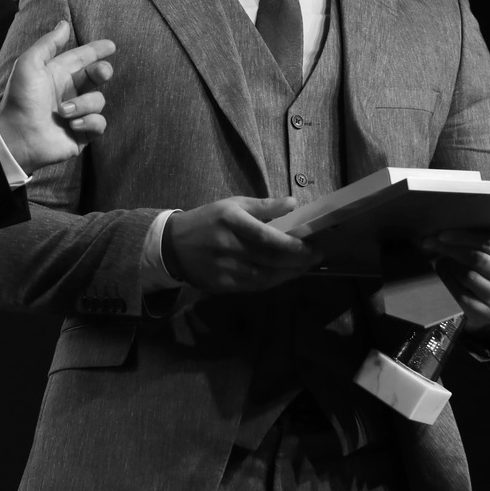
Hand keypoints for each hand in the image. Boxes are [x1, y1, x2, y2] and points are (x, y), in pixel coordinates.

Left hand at [0, 19, 113, 171]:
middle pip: (96, 76)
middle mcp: (69, 92)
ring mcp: (76, 113)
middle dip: (102, 72)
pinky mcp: (82, 133)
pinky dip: (88, 122)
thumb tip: (64, 24)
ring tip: (63, 112)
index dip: (96, 50)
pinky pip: (99, 123)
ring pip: (98, 101)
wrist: (17, 136)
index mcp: (57, 74)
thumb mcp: (30, 64)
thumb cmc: (20, 99)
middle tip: (102, 72)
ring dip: (83, 104)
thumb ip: (48, 43)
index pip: (82, 58)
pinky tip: (72, 125)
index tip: (111, 46)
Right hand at [162, 196, 321, 293]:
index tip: (312, 244)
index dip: (292, 244)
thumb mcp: (233, 204)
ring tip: (305, 266)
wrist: (173, 246)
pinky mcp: (222, 284)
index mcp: (230, 220)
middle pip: (269, 258)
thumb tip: (293, 204)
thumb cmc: (209, 220)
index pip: (266, 235)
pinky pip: (254, 286)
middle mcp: (227, 244)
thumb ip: (264, 206)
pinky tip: (285, 275)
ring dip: (290, 273)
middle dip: (298, 260)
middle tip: (316, 256)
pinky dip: (274, 282)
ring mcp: (224, 267)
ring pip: (265, 276)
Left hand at [421, 230, 489, 331]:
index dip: (464, 237)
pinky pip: (460, 294)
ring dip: (450, 266)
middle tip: (430, 243)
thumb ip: (479, 242)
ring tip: (442, 260)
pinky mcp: (489, 314)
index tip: (442, 234)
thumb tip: (444, 233)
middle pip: (476, 259)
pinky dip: (448, 281)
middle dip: (450, 249)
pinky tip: (444, 273)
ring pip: (467, 276)